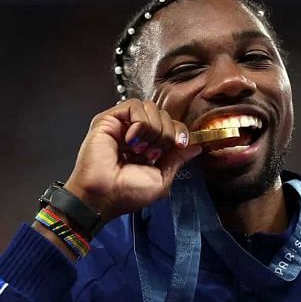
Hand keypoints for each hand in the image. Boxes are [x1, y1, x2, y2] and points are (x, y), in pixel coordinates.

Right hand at [63, 98, 202, 220]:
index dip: (178, 132)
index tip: (179, 146)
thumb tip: (196, 146)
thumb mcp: (161, 178)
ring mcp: (120, 126)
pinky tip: (132, 140)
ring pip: (150, 107)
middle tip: (152, 154)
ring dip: (153, 129)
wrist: (104, 196)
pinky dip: (140, 122)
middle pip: (162, 115)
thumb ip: (177, 159)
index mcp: (146, 147)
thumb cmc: (126, 194)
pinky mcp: (108, 119)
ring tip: (140, 149)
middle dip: (165, 134)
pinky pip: (134, 105)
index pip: (170, 126)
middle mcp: (133, 134)